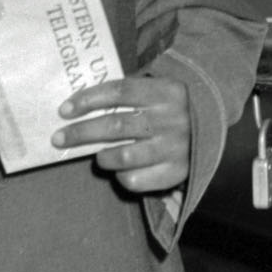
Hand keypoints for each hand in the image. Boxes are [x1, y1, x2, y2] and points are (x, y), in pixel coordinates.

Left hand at [55, 76, 192, 193]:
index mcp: (166, 92)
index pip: (120, 91)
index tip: (64, 110)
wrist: (212, 131)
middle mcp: (172, 119)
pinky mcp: (177, 172)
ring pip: (123, 156)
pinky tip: (121, 171)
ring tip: (97, 156)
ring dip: (102, 157)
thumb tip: (78, 105)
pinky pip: (137, 180)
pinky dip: (122, 176)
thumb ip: (127, 94)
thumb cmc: (169, 109)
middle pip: (116, 126)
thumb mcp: (157, 91)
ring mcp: (176, 147)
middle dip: (81, 132)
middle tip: (59, 138)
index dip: (89, 100)